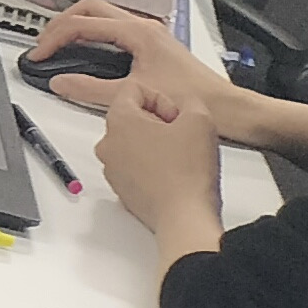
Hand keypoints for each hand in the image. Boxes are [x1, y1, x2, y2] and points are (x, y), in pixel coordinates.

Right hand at [30, 0, 221, 119]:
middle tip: (45, 44)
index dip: (54, 39)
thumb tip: (61, 82)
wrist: (230, 110)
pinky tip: (89, 55)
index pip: (82, 25)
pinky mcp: (154, 47)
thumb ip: (91, 89)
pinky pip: (115, 31)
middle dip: (62, 24)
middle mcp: (144, 27)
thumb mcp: (133, 95)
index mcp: (137, 32)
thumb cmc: (195, 99)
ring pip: (103, 17)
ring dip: (78, 27)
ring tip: (61, 46)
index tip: (40, 55)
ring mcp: (150, 35)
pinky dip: (94, 37)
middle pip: (90, 9)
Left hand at [93, 76, 226, 250]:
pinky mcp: (122, 189)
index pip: (134, 89)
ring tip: (181, 158)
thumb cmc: (187, 172)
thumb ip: (190, 101)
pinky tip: (175, 175)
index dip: (163, 99)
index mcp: (118, 120)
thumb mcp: (200, 119)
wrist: (183, 218)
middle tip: (183, 137)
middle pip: (133, 117)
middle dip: (159, 122)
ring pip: (134, 143)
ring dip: (157, 144)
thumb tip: (184, 104)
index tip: (178, 117)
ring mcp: (111, 168)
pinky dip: (153, 167)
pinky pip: (136, 167)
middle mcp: (107, 143)